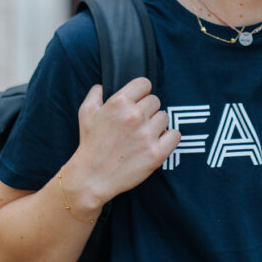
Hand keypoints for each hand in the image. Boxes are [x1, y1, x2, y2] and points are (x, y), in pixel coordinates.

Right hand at [67, 77, 180, 209]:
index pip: (144, 83)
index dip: (141, 92)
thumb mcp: (85, 113)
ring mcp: (147, 135)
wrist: (92, 177)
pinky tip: (157, 142)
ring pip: (165, 117)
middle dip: (147, 110)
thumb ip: (96, 93)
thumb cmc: (90, 144)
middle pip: (155, 101)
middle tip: (137, 122)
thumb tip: (104, 86)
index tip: (138, 100)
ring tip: (144, 134)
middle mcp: (135, 116)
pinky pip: (175, 135)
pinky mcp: (156, 153)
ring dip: (156, 124)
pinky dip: (168, 138)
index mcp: (119, 103)